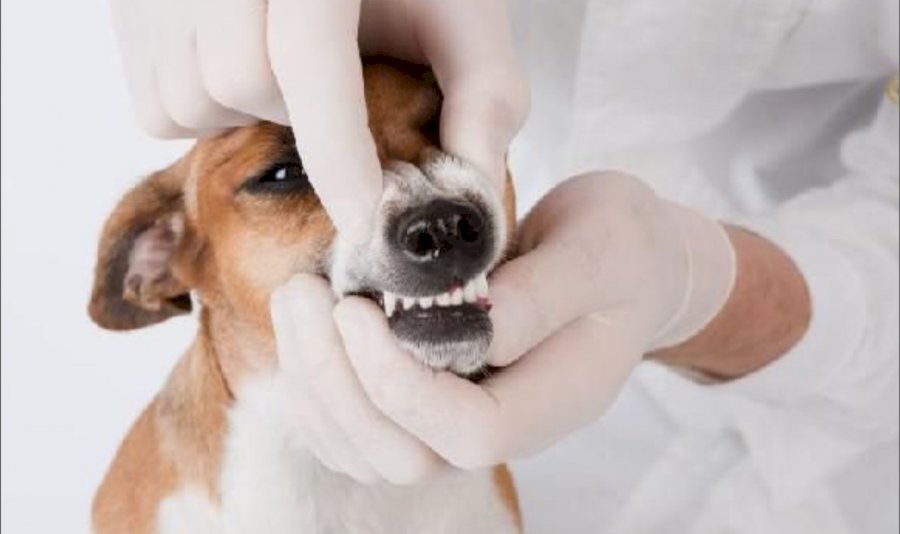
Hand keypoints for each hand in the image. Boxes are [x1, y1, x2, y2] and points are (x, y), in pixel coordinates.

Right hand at [110, 0, 527, 242]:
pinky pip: (155, 102)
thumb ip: (484, 94)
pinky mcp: (131, 7)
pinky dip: (202, 110)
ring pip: (188, 98)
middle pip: (239, 80)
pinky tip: (241, 71)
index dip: (336, 153)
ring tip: (284, 74)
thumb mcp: (462, 14)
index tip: (364, 220)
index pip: (305, 56)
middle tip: (328, 90)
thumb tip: (471, 192)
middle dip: (291, 113)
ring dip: (245, 113)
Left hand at [270, 172, 734, 481]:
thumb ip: (541, 292)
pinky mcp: (433, 397)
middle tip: (306, 294)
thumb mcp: (600, 249)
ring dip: (317, 383)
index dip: (402, 384)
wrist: (626, 260)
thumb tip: (468, 319)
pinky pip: (360, 426)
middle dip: (340, 384)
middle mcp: (506, 424)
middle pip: (406, 458)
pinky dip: (317, 385)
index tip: (359, 309)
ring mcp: (465, 418)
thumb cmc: (622, 248)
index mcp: (556, 398)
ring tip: (298, 297)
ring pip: (371, 451)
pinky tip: (308, 326)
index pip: (470, 433)